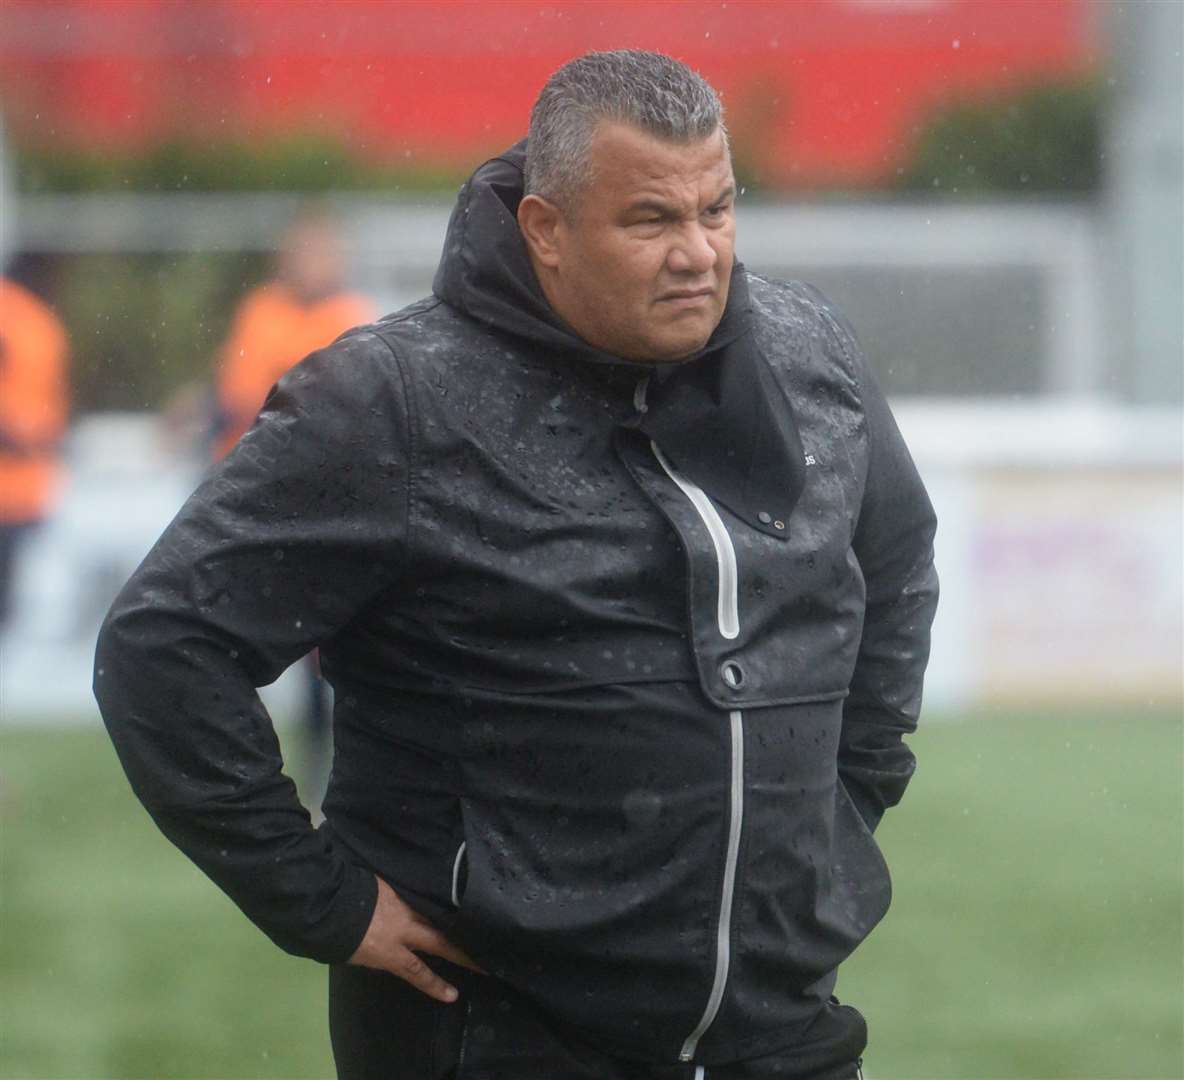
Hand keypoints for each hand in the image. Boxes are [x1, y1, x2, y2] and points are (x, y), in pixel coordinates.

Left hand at [348, 875, 483, 1002]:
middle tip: (482, 958)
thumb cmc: (338, 937)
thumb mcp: (361, 956)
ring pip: (433, 914)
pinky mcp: (398, 888)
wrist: (329, 903)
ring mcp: (403, 905)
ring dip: (452, 921)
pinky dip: (433, 902)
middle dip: (460, 951)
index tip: (453, 995)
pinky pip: (421, 897)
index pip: (418, 971)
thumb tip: (395, 952)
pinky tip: (446, 898)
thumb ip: (383, 954)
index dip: (435, 984)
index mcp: (391, 950)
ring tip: (472, 924)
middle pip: (438, 941)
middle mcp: (403, 928)